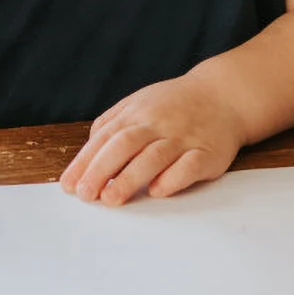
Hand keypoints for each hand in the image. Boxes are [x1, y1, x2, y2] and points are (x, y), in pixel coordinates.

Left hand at [59, 71, 245, 205]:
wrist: (224, 95)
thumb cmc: (175, 105)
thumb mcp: (140, 103)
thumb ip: (112, 123)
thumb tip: (87, 151)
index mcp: (138, 113)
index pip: (105, 138)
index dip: (85, 161)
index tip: (69, 185)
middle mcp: (159, 123)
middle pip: (125, 145)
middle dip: (101, 170)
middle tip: (85, 195)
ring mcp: (184, 137)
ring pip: (154, 156)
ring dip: (130, 178)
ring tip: (110, 199)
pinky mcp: (208, 152)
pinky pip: (189, 166)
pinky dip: (171, 179)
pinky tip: (156, 191)